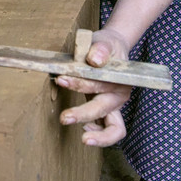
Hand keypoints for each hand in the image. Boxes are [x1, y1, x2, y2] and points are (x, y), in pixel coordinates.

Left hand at [55, 28, 131, 146]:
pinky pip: (108, 130)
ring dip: (99, 136)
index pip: (98, 84)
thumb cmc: (106, 46)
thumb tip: (95, 60)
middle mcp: (118, 95)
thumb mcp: (103, 41)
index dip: (79, 83)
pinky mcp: (108, 112)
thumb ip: (100, 48)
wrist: (114, 50)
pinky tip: (84, 129)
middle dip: (83, 114)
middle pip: (103, 110)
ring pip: (114, 130)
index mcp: (118, 78)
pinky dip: (98, 133)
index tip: (61, 79)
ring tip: (83, 139)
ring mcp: (114, 106)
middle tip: (64, 118)